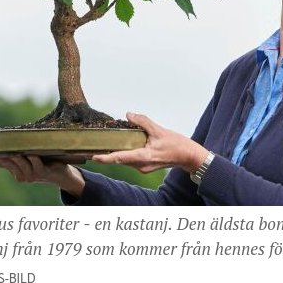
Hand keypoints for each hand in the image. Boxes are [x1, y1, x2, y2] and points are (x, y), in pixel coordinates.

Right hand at [0, 152, 84, 196]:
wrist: (63, 176)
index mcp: (17, 172)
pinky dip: (34, 160)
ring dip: (18, 157)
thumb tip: (11, 140)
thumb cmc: (46, 163)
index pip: (3, 165)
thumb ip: (21, 152)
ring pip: (22, 164)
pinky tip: (31, 154)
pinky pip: (37, 166)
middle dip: (5, 156)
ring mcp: (33, 175)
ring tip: (13, 150)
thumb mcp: (31, 159)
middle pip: (11, 163)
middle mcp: (23, 176)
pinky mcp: (44, 173)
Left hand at [92, 112, 207, 173]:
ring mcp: (144, 167)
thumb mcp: (159, 130)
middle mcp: (142, 165)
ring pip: (126, 160)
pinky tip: (125, 144)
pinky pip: (132, 160)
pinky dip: (126, 152)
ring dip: (118, 152)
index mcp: (144, 157)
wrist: (188, 156)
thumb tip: (129, 115)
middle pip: (121, 159)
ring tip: (108, 143)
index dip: (106, 158)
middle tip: (96, 146)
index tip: (94, 156)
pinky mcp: (146, 166)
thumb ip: (143, 121)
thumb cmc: (177, 145)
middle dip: (108, 154)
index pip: (120, 158)